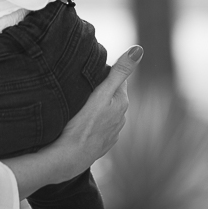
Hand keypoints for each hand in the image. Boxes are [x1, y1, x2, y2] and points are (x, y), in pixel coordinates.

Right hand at [52, 45, 141, 175]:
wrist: (69, 158)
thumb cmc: (83, 124)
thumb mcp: (101, 94)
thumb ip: (119, 72)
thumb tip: (139, 49)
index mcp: (121, 102)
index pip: (118, 78)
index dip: (104, 72)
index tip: (90, 70)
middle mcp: (121, 118)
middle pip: (112, 94)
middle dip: (101, 88)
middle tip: (82, 83)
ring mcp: (112, 133)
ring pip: (105, 111)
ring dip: (97, 105)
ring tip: (80, 102)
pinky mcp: (102, 144)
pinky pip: (99, 126)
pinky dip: (93, 121)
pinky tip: (81, 122)